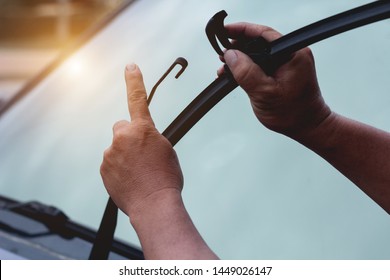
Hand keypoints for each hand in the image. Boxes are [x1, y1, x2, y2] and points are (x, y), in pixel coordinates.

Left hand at [100, 64, 182, 216]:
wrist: (154, 205)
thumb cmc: (166, 179)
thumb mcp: (166, 151)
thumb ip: (151, 138)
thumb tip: (142, 139)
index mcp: (143, 130)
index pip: (138, 98)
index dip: (134, 80)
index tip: (130, 66)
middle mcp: (123, 137)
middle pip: (122, 128)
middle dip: (129, 137)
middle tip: (140, 155)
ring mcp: (111, 153)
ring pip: (116, 147)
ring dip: (124, 155)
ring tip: (138, 173)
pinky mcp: (104, 168)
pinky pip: (111, 163)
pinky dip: (118, 169)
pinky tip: (130, 180)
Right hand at [219, 23, 330, 138]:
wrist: (307, 126)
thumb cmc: (292, 113)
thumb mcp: (264, 93)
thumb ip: (246, 73)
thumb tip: (230, 55)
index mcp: (292, 53)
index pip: (263, 34)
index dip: (241, 31)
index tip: (224, 32)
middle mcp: (292, 54)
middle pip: (259, 41)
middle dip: (238, 47)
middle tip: (222, 55)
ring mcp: (288, 62)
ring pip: (259, 53)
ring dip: (241, 59)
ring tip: (225, 68)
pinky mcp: (283, 71)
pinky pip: (262, 63)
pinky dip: (248, 67)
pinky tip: (236, 74)